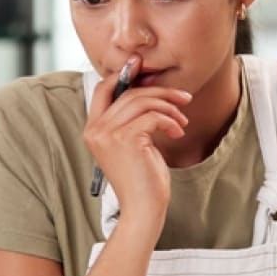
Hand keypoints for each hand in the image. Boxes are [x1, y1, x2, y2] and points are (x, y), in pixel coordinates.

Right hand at [84, 56, 190, 223]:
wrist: (143, 208)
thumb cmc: (142, 179)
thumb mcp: (133, 144)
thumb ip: (132, 119)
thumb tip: (150, 92)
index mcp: (93, 129)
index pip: (102, 89)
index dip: (123, 74)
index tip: (143, 67)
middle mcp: (95, 129)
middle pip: (128, 92)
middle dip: (160, 92)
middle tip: (183, 98)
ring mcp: (107, 134)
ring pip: (142, 101)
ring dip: (169, 108)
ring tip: (182, 122)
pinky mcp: (125, 139)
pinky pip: (153, 116)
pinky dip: (170, 121)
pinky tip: (178, 132)